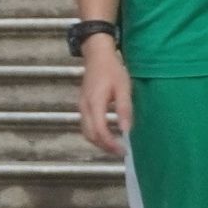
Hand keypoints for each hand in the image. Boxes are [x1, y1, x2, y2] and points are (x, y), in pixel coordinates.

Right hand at [77, 41, 131, 157]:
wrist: (97, 55)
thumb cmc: (112, 70)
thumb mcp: (123, 88)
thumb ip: (124, 109)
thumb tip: (126, 130)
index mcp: (95, 103)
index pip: (100, 130)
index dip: (110, 143)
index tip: (124, 150)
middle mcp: (84, 107)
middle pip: (90, 135)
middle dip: (104, 147)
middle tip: (121, 152)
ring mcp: (81, 107)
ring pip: (86, 132)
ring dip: (99, 142)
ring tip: (114, 146)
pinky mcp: (82, 106)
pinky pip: (86, 125)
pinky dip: (95, 134)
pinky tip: (107, 134)